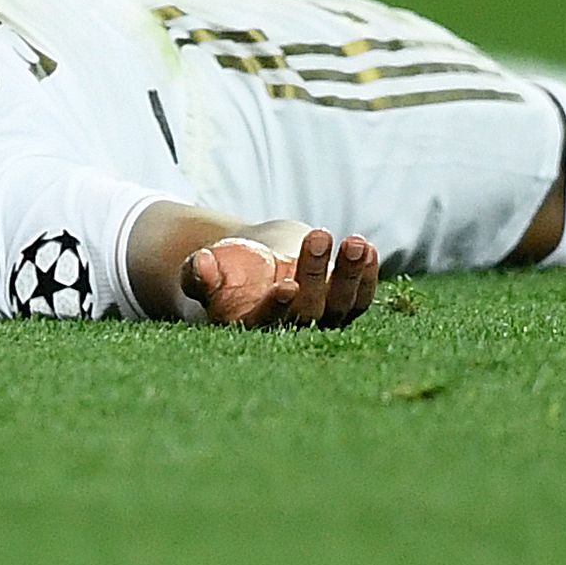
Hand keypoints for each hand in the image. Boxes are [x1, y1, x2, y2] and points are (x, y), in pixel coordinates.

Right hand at [181, 228, 375, 329]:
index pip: (268, 325)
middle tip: (317, 235)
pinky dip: (367, 277)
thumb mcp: (205, 269)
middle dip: (315, 274)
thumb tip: (200, 264)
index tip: (286, 285)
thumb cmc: (226, 270)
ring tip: (353, 241)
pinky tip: (367, 249)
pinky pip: (360, 298)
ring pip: (341, 305)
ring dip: (350, 275)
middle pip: (309, 311)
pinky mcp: (343, 305)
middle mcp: (290, 329)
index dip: (277, 308)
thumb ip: (198, 274)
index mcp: (253, 327)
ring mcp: (321, 319)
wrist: (257, 265)